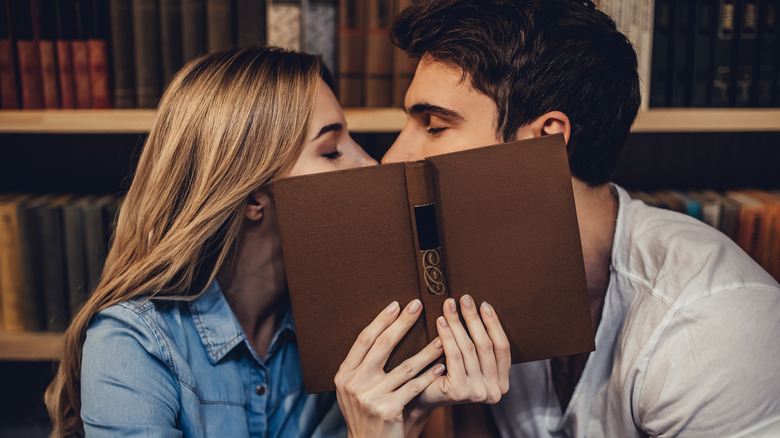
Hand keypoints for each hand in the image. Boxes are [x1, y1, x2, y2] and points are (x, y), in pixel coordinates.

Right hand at [335, 300, 445, 437]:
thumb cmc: (368, 416)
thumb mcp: (356, 391)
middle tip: (418, 305)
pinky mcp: (387, 410)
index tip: (396, 304)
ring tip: (442, 338)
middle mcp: (353, 384)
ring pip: (405, 366)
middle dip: (402, 323)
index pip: (364, 340)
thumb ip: (365, 368)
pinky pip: (414, 387)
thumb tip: (386, 331)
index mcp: (344, 375)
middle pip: (382, 345)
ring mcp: (369, 397)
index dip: (381, 320)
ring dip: (426, 351)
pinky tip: (441, 367)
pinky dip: (429, 376)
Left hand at [414, 295, 510, 407]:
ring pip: (468, 348)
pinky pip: (454, 355)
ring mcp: (478, 392)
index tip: (484, 304)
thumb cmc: (444, 373)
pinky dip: (447, 335)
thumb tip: (479, 307)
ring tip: (449, 305)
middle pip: (485, 345)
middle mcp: (494, 391)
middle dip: (474, 318)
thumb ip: (478, 346)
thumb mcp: (469, 362)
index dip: (494, 324)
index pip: (502, 348)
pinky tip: (440, 321)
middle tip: (464, 298)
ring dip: (458, 323)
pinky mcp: (459, 390)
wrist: (419, 397)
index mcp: (502, 383)